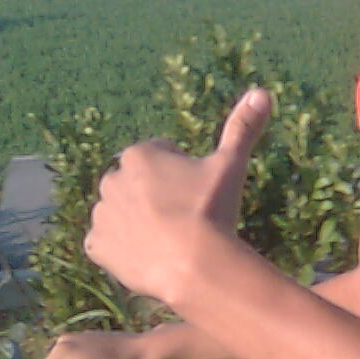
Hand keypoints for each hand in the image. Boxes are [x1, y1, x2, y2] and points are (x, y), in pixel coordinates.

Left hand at [84, 89, 270, 301]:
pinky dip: (122, 249)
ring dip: (138, 222)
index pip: (160, 157)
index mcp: (139, 154)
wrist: (195, 265)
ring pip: (122, 213)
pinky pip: (107, 244)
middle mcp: (111, 179)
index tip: (196, 195)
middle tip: (184, 218)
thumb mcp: (230, 165)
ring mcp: (101, 214)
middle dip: (155, 197)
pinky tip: (148, 255)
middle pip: (138, 185)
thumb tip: (262, 93)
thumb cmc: (212, 210)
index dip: (183, 175)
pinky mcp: (96, 245)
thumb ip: (241, 128)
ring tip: (168, 240)